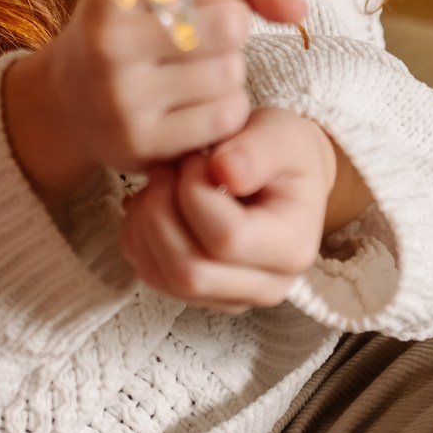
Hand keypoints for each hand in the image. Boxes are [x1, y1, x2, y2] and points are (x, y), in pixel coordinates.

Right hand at [2, 0, 305, 210]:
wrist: (71, 97)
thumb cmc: (136, 26)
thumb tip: (298, 11)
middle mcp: (109, 36)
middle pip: (230, 22)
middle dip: (232, 27)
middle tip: (202, 33)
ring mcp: (121, 93)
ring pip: (231, 72)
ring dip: (229, 70)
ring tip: (193, 70)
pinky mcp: (139, 140)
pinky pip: (225, 118)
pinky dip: (224, 109)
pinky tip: (194, 103)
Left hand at [119, 106, 369, 312]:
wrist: (281, 174)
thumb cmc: (281, 152)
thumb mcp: (280, 134)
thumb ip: (256, 149)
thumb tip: (226, 172)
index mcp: (292, 248)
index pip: (227, 239)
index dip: (195, 193)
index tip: (193, 155)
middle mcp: (266, 286)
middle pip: (191, 272)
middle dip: (162, 212)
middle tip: (166, 168)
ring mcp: (231, 298)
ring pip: (165, 278)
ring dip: (147, 224)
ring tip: (161, 181)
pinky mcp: (201, 293)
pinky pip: (153, 275)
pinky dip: (140, 237)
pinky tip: (154, 201)